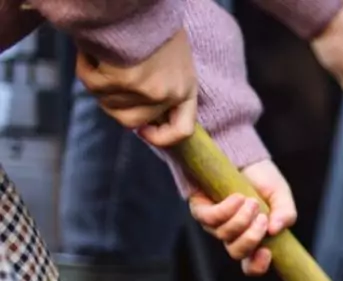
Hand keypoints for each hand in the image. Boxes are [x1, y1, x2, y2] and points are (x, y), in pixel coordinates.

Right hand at [76, 29, 197, 146]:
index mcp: (187, 87)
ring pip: (108, 103)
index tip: (142, 130)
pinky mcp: (125, 80)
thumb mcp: (169, 58)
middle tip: (107, 76)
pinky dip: (86, 66)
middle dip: (113, 103)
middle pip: (132, 121)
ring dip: (98, 80)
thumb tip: (138, 118)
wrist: (140, 1)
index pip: (182, 130)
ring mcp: (148, 90)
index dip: (160, 137)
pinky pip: (93, 84)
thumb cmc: (151, 23)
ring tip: (104, 53)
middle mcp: (170, 93)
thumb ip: (160, 84)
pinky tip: (94, 48)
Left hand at [188, 161, 295, 276]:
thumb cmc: (261, 177)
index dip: (257, 266)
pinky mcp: (200, 209)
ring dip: (241, 219)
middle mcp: (232, 234)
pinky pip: (210, 219)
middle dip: (251, 238)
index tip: (268, 253)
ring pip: (225, 235)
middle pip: (237, 253)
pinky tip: (237, 197)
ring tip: (251, 201)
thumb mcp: (280, 194)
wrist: (240, 154)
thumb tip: (275, 230)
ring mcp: (215, 224)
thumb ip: (286, 213)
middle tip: (262, 218)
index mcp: (253, 236)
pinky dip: (226, 210)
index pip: (251, 265)